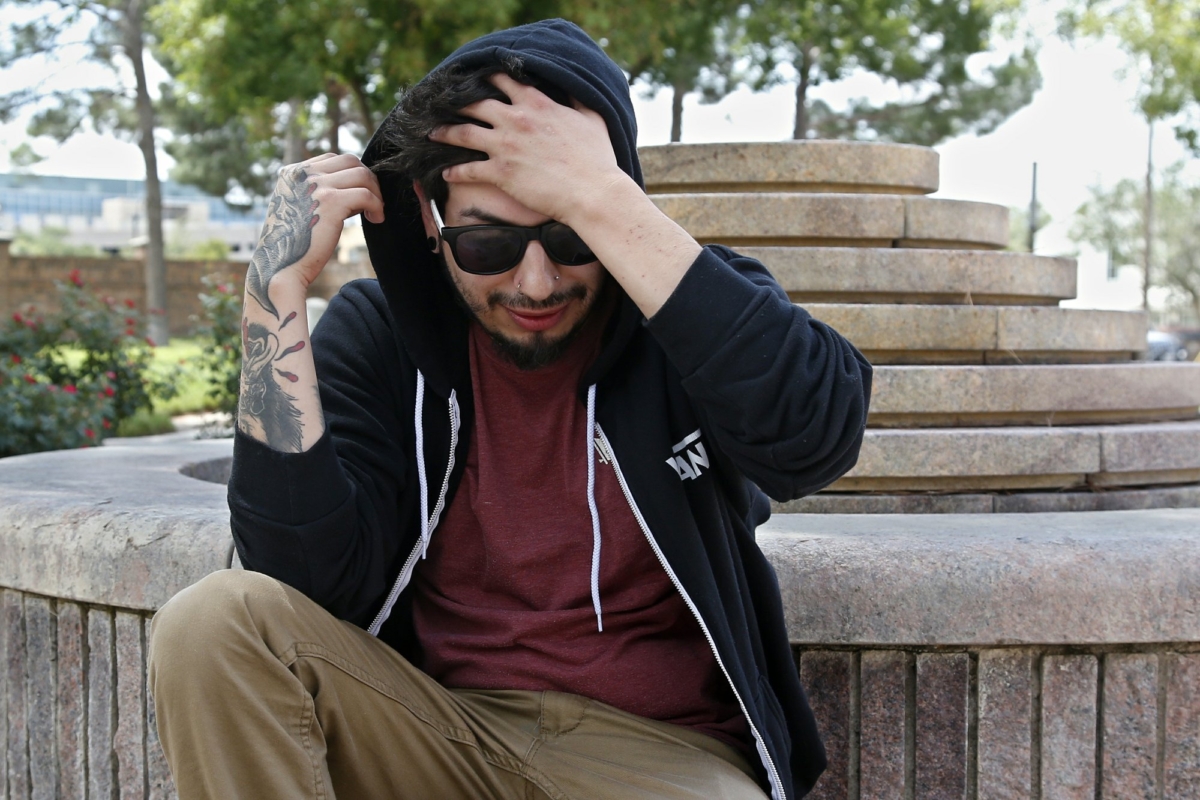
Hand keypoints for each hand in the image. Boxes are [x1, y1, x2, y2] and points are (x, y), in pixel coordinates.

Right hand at [245, 153, 383, 318]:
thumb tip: (356, 186)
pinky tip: (376, 220)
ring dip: (376, 193)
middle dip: (368, 180)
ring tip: (375, 213)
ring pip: (362, 175)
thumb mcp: (302, 208)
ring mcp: (315, 185)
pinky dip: (377, 206)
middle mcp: (302, 173)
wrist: (281, 268)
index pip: (334, 159)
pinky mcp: (330, 202)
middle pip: (351, 161)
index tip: (359, 197)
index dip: (353, 176)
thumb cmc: (295, 245)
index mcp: (292, 172)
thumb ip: (320, 192)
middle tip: (373, 203)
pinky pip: (366, 194)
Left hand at [429, 73, 631, 226]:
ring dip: (444, 133)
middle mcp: (516, 119)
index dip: (485, 77)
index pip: (502, 80)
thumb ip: (577, 100)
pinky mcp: (500, 173)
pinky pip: (468, 170)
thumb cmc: (597, 159)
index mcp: (537, 104)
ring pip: (462, 133)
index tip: (474, 79)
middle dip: (455, 102)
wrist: (592, 193)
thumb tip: (575, 87)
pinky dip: (454, 172)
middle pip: (474, 104)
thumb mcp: (592, 118)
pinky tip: (446, 173)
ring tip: (432, 134)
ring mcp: (505, 146)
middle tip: (443, 105)